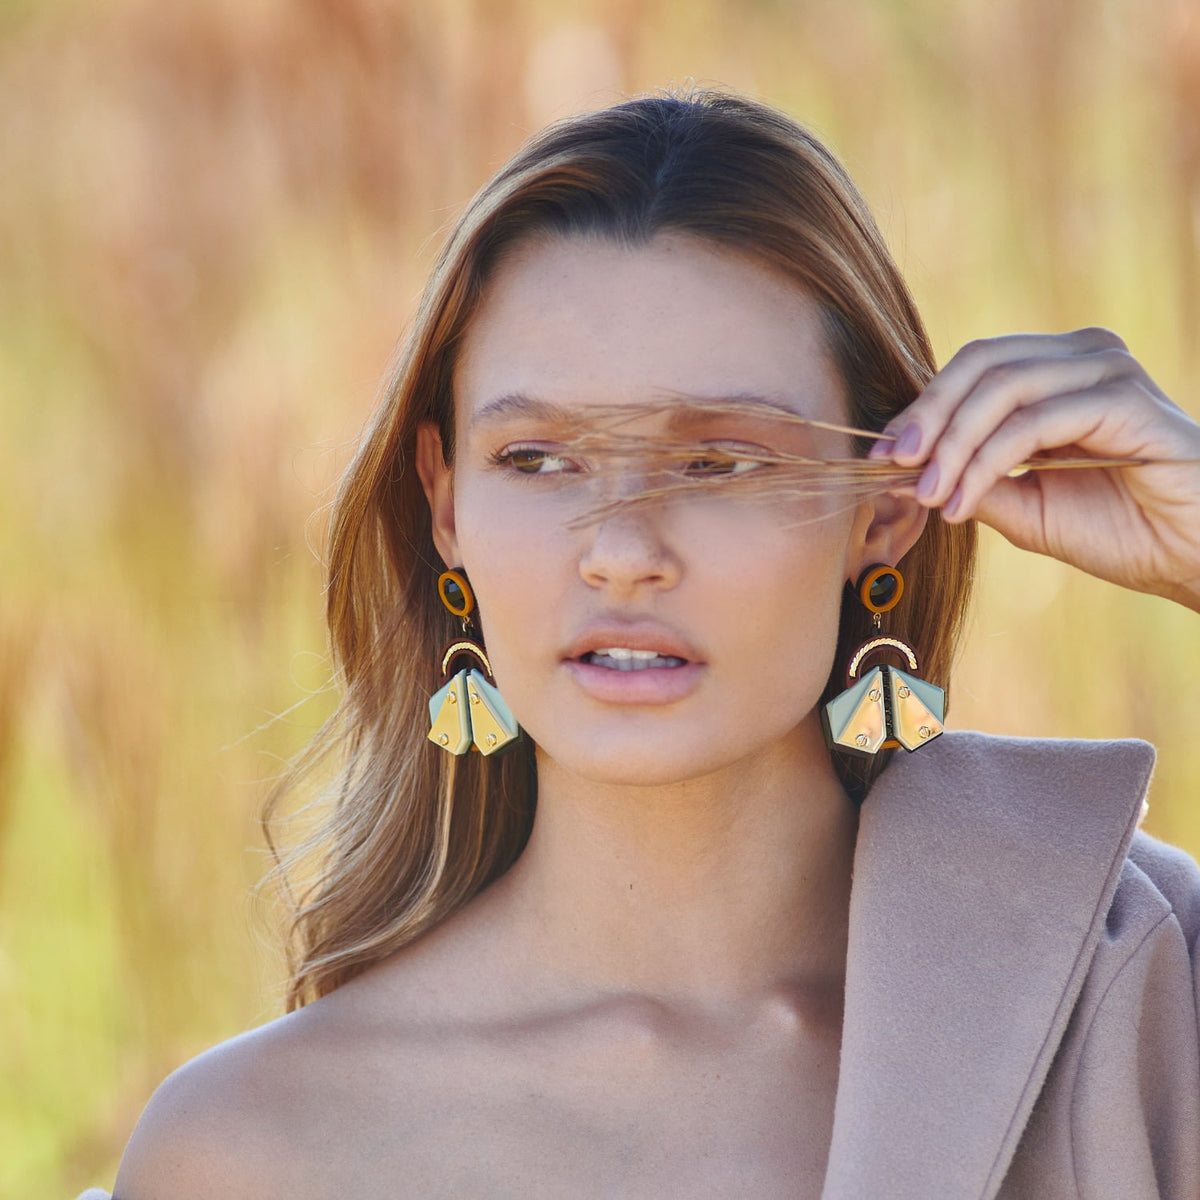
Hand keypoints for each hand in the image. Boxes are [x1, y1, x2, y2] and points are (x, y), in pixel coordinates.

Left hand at [873, 328, 1199, 611]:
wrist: (1193, 557)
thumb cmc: (1120, 530)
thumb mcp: (1023, 506)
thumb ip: (970, 479)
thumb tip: (902, 471)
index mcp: (1060, 370)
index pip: (974, 367)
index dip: (922, 407)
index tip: (881, 455)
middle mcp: (1085, 357)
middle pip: (981, 362)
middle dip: (928, 415)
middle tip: (893, 463)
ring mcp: (1108, 371)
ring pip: (1002, 389)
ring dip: (954, 445)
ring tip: (931, 495)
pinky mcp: (1125, 400)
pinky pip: (1034, 422)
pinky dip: (987, 461)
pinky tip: (962, 502)